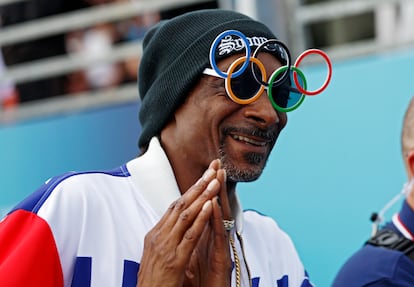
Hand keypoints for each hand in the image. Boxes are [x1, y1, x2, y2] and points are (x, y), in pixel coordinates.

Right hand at [137, 159, 230, 286]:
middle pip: (180, 204)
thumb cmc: (153, 281)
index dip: (190, 190)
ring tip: (214, 181)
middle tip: (211, 169)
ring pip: (186, 215)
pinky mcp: (175, 259)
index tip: (203, 176)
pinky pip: (190, 235)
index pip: (175, 206)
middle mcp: (159, 236)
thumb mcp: (155, 255)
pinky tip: (210, 205)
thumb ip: (166, 239)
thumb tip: (174, 226)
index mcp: (155, 234)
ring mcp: (166, 247)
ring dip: (202, 196)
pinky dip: (200, 218)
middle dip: (198, 185)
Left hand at [184, 168, 231, 286]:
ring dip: (218, 195)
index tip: (205, 170)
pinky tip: (215, 205)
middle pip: (215, 207)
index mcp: (205, 238)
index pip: (205, 209)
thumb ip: (190, 240)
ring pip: (220, 218)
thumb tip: (183, 226)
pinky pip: (218, 237)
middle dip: (214, 185)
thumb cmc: (198, 283)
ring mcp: (220, 249)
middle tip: (216, 163)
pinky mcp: (223, 260)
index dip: (204, 190)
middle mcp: (214, 241)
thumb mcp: (190, 257)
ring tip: (218, 176)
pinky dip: (216, 220)